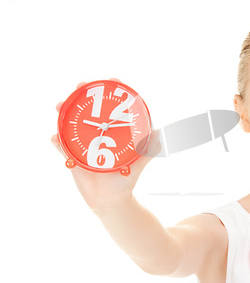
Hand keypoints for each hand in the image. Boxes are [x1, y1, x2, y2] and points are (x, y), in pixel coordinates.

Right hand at [52, 79, 161, 212]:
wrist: (111, 201)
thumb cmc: (126, 179)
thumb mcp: (139, 163)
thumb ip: (150, 149)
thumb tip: (162, 133)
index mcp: (115, 133)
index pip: (115, 108)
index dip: (114, 92)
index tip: (114, 80)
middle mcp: (99, 134)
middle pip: (89, 110)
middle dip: (83, 95)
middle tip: (80, 86)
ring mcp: (84, 144)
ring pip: (71, 124)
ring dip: (64, 113)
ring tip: (60, 106)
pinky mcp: (72, 157)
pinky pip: (62, 146)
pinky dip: (57, 141)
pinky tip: (55, 137)